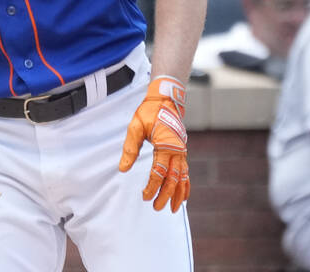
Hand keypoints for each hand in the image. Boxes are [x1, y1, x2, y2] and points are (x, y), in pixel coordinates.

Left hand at [119, 75, 189, 212]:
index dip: (152, 186)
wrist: (166, 100)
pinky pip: (186, 172)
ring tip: (174, 209)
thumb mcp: (135, 127)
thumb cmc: (149, 112)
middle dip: (165, 195)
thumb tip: (123, 169)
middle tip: (156, 207)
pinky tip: (184, 196)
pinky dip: (186, 185)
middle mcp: (177, 151)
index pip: (159, 172)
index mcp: (165, 145)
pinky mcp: (182, 151)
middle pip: (173, 179)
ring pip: (182, 178)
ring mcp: (181, 152)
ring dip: (179, 194)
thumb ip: (130, 148)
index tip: (145, 196)